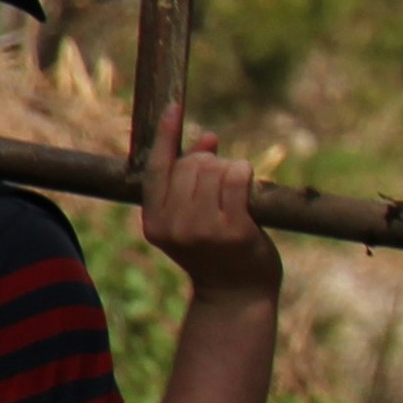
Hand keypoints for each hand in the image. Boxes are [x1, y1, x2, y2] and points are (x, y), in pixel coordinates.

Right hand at [141, 122, 280, 298]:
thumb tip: (206, 138)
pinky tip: (247, 178)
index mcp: (154, 222)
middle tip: (221, 175)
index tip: (175, 108)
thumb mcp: (192, 218)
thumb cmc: (216, 252)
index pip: (157, 168)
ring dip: (229, 168)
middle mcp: (174, 226)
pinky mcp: (234, 231)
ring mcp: (203, 230)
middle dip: (208, 161)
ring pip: (213, 170)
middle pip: (190, 166)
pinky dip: (243, 172)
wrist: (236, 295)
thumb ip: (192, 180)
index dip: (167, 136)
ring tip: (236, 185)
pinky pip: (236, 180)